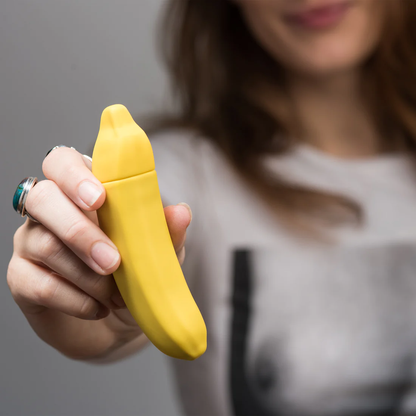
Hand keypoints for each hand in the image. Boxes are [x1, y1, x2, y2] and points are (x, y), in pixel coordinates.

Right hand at [7, 146, 191, 359]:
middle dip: (80, 230)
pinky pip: (39, 284)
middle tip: (113, 261)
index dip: (74, 175)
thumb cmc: (134, 275)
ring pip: (44, 244)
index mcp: (81, 191)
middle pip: (41, 197)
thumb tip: (181, 212)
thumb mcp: (158, 253)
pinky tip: (98, 308)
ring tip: (117, 295)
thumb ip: (166, 231)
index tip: (99, 199)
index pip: (61, 161)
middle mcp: (49, 211)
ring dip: (87, 274)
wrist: (115, 323)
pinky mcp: (21, 279)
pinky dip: (76, 299)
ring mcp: (30, 243)